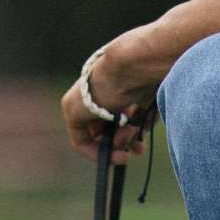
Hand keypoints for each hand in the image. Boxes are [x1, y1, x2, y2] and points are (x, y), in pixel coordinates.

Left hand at [60, 30, 167, 164]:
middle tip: (139, 148)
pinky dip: (99, 153)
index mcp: (109, 83)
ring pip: (96, 135)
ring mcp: (79, 100)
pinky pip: (81, 142)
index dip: (129, 132)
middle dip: (123, 142)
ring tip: (131, 136)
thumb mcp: (147, 100)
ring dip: (117, 146)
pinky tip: (118, 155)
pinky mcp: (71, 111)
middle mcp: (92, 91)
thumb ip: (141, 116)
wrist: (133, 65)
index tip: (141, 143)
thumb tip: (139, 133)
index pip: (114, 115)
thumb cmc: (146, 75)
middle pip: (104, 128)